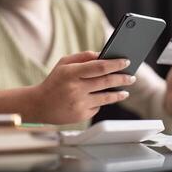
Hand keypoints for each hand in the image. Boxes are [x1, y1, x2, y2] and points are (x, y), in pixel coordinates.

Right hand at [0, 51, 135, 123]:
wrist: (39, 105)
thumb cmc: (54, 81)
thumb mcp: (64, 64)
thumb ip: (84, 57)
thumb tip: (103, 55)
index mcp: (71, 73)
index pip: (99, 66)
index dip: (115, 64)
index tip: (126, 62)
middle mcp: (76, 88)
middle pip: (106, 81)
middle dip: (123, 78)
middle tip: (132, 77)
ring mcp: (79, 103)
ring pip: (106, 97)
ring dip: (119, 93)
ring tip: (125, 91)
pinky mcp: (81, 115)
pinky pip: (97, 106)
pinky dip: (100, 101)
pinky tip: (99, 98)